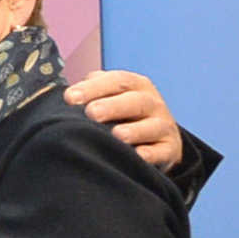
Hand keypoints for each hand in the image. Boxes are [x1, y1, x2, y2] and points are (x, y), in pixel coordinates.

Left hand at [63, 70, 182, 173]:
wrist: (160, 139)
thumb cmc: (126, 116)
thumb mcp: (113, 98)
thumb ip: (93, 91)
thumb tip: (69, 94)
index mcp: (136, 86)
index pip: (117, 81)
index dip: (94, 87)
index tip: (70, 98)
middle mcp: (152, 103)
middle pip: (135, 101)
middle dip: (113, 106)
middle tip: (91, 113)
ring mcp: (162, 126)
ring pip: (152, 126)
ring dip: (135, 130)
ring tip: (117, 135)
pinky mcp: (168, 149)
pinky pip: (161, 151)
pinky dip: (151, 154)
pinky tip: (138, 156)